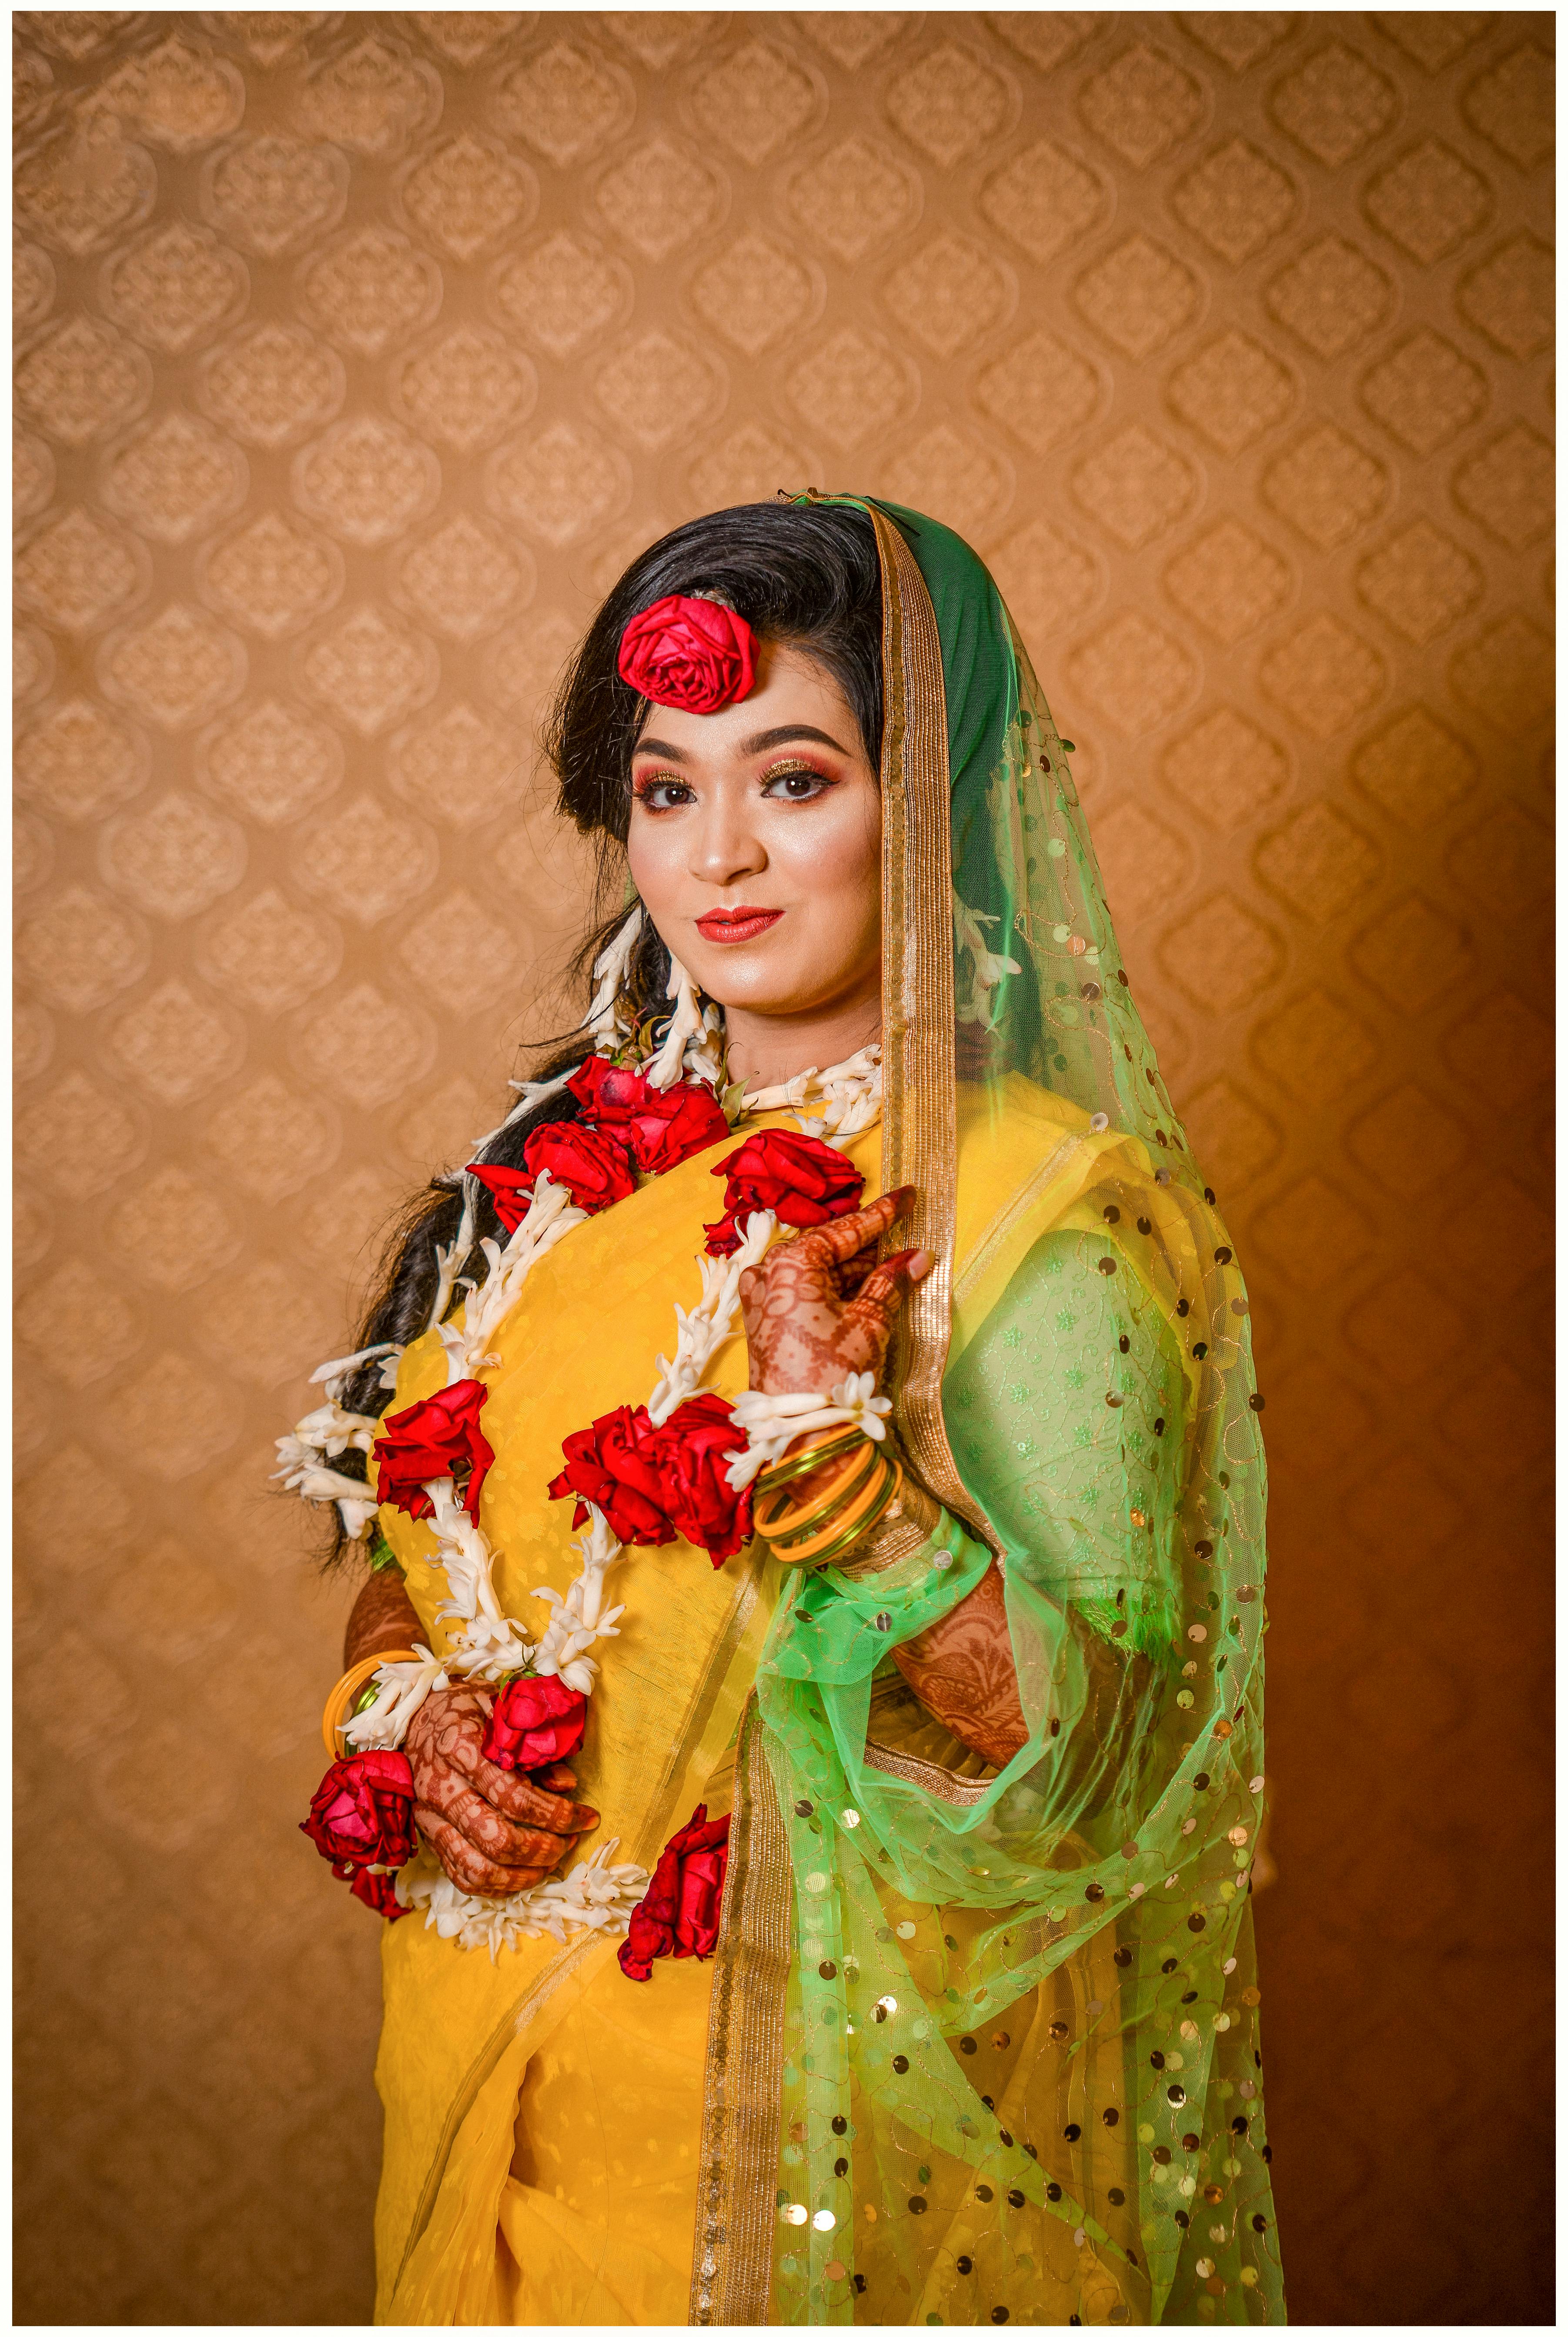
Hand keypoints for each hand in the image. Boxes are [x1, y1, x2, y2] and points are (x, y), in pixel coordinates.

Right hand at [405, 1681, 597, 1896]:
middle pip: (497, 1839)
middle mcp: (440, 1786)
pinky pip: (460, 1876)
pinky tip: (524, 1875)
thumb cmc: (466, 1708)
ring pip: (478, 1867)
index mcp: (459, 1747)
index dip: (557, 1813)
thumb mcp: (503, 1710)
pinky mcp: (427, 1835)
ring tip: (552, 1861)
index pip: (514, 1795)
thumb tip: (568, 1784)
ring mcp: (429, 1816)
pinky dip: (497, 1886)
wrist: (415, 1717)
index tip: (588, 1816)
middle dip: (543, 1848)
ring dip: (523, 1874)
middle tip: (571, 1841)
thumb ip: (534, 1747)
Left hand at [738, 1187, 932, 1396]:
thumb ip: (891, 1284)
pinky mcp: (766, 1321)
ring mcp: (763, 1297)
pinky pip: (806, 1292)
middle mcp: (769, 1273)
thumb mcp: (869, 1324)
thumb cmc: (831, 1375)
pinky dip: (837, 1290)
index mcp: (791, 1263)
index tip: (908, 1196)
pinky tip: (868, 1289)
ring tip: (897, 1265)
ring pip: (820, 1272)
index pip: (846, 1230)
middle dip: (870, 1246)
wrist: (798, 1434)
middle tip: (907, 1233)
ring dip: (857, 1271)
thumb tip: (917, 1257)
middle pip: (830, 1249)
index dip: (882, 1215)